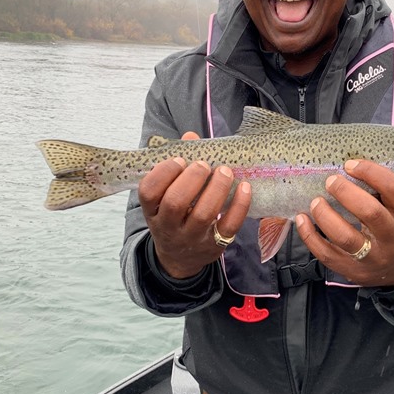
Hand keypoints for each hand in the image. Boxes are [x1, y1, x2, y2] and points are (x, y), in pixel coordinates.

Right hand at [138, 131, 250, 278]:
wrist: (180, 258)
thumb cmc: (175, 215)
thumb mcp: (166, 195)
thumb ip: (178, 165)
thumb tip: (190, 136)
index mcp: (152, 210)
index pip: (148, 191)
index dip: (163, 172)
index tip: (180, 160)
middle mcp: (168, 226)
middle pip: (176, 203)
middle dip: (192, 178)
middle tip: (204, 165)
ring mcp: (192, 238)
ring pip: (203, 214)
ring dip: (216, 188)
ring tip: (225, 171)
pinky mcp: (215, 245)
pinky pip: (229, 225)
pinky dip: (240, 205)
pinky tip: (245, 187)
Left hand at [295, 159, 393, 287]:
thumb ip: (383, 192)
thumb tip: (350, 166)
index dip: (371, 172)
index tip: (350, 165)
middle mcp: (393, 239)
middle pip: (370, 213)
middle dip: (346, 193)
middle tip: (331, 181)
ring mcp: (373, 258)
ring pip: (346, 238)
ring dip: (325, 215)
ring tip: (316, 202)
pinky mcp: (352, 270)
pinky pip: (327, 254)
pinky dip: (310, 236)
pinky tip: (302, 220)